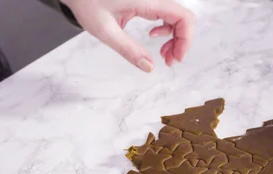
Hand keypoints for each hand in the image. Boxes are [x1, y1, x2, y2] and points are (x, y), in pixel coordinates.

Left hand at [61, 0, 195, 71]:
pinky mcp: (147, 1)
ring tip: (163, 54)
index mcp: (146, 1)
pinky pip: (167, 14)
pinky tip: (153, 37)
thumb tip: (149, 67)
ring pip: (177, 17)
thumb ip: (128, 50)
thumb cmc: (86, 2)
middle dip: (181, 41)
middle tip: (168, 60)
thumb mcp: (105, 31)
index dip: (186, 39)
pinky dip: (166, 30)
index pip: (183, 17)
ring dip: (175, 37)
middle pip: (183, 18)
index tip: (175, 58)